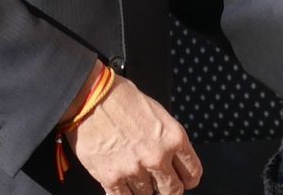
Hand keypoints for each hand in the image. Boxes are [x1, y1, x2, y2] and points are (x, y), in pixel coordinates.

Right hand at [67, 67, 201, 194]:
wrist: (90, 98)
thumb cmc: (120, 98)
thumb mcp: (157, 113)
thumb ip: (166, 138)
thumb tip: (170, 156)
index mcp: (173, 138)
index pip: (192, 172)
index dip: (188, 179)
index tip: (184, 181)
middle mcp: (157, 157)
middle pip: (173, 190)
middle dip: (168, 189)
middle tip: (161, 185)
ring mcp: (134, 170)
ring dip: (142, 188)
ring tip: (134, 174)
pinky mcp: (111, 178)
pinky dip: (123, 193)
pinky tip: (121, 183)